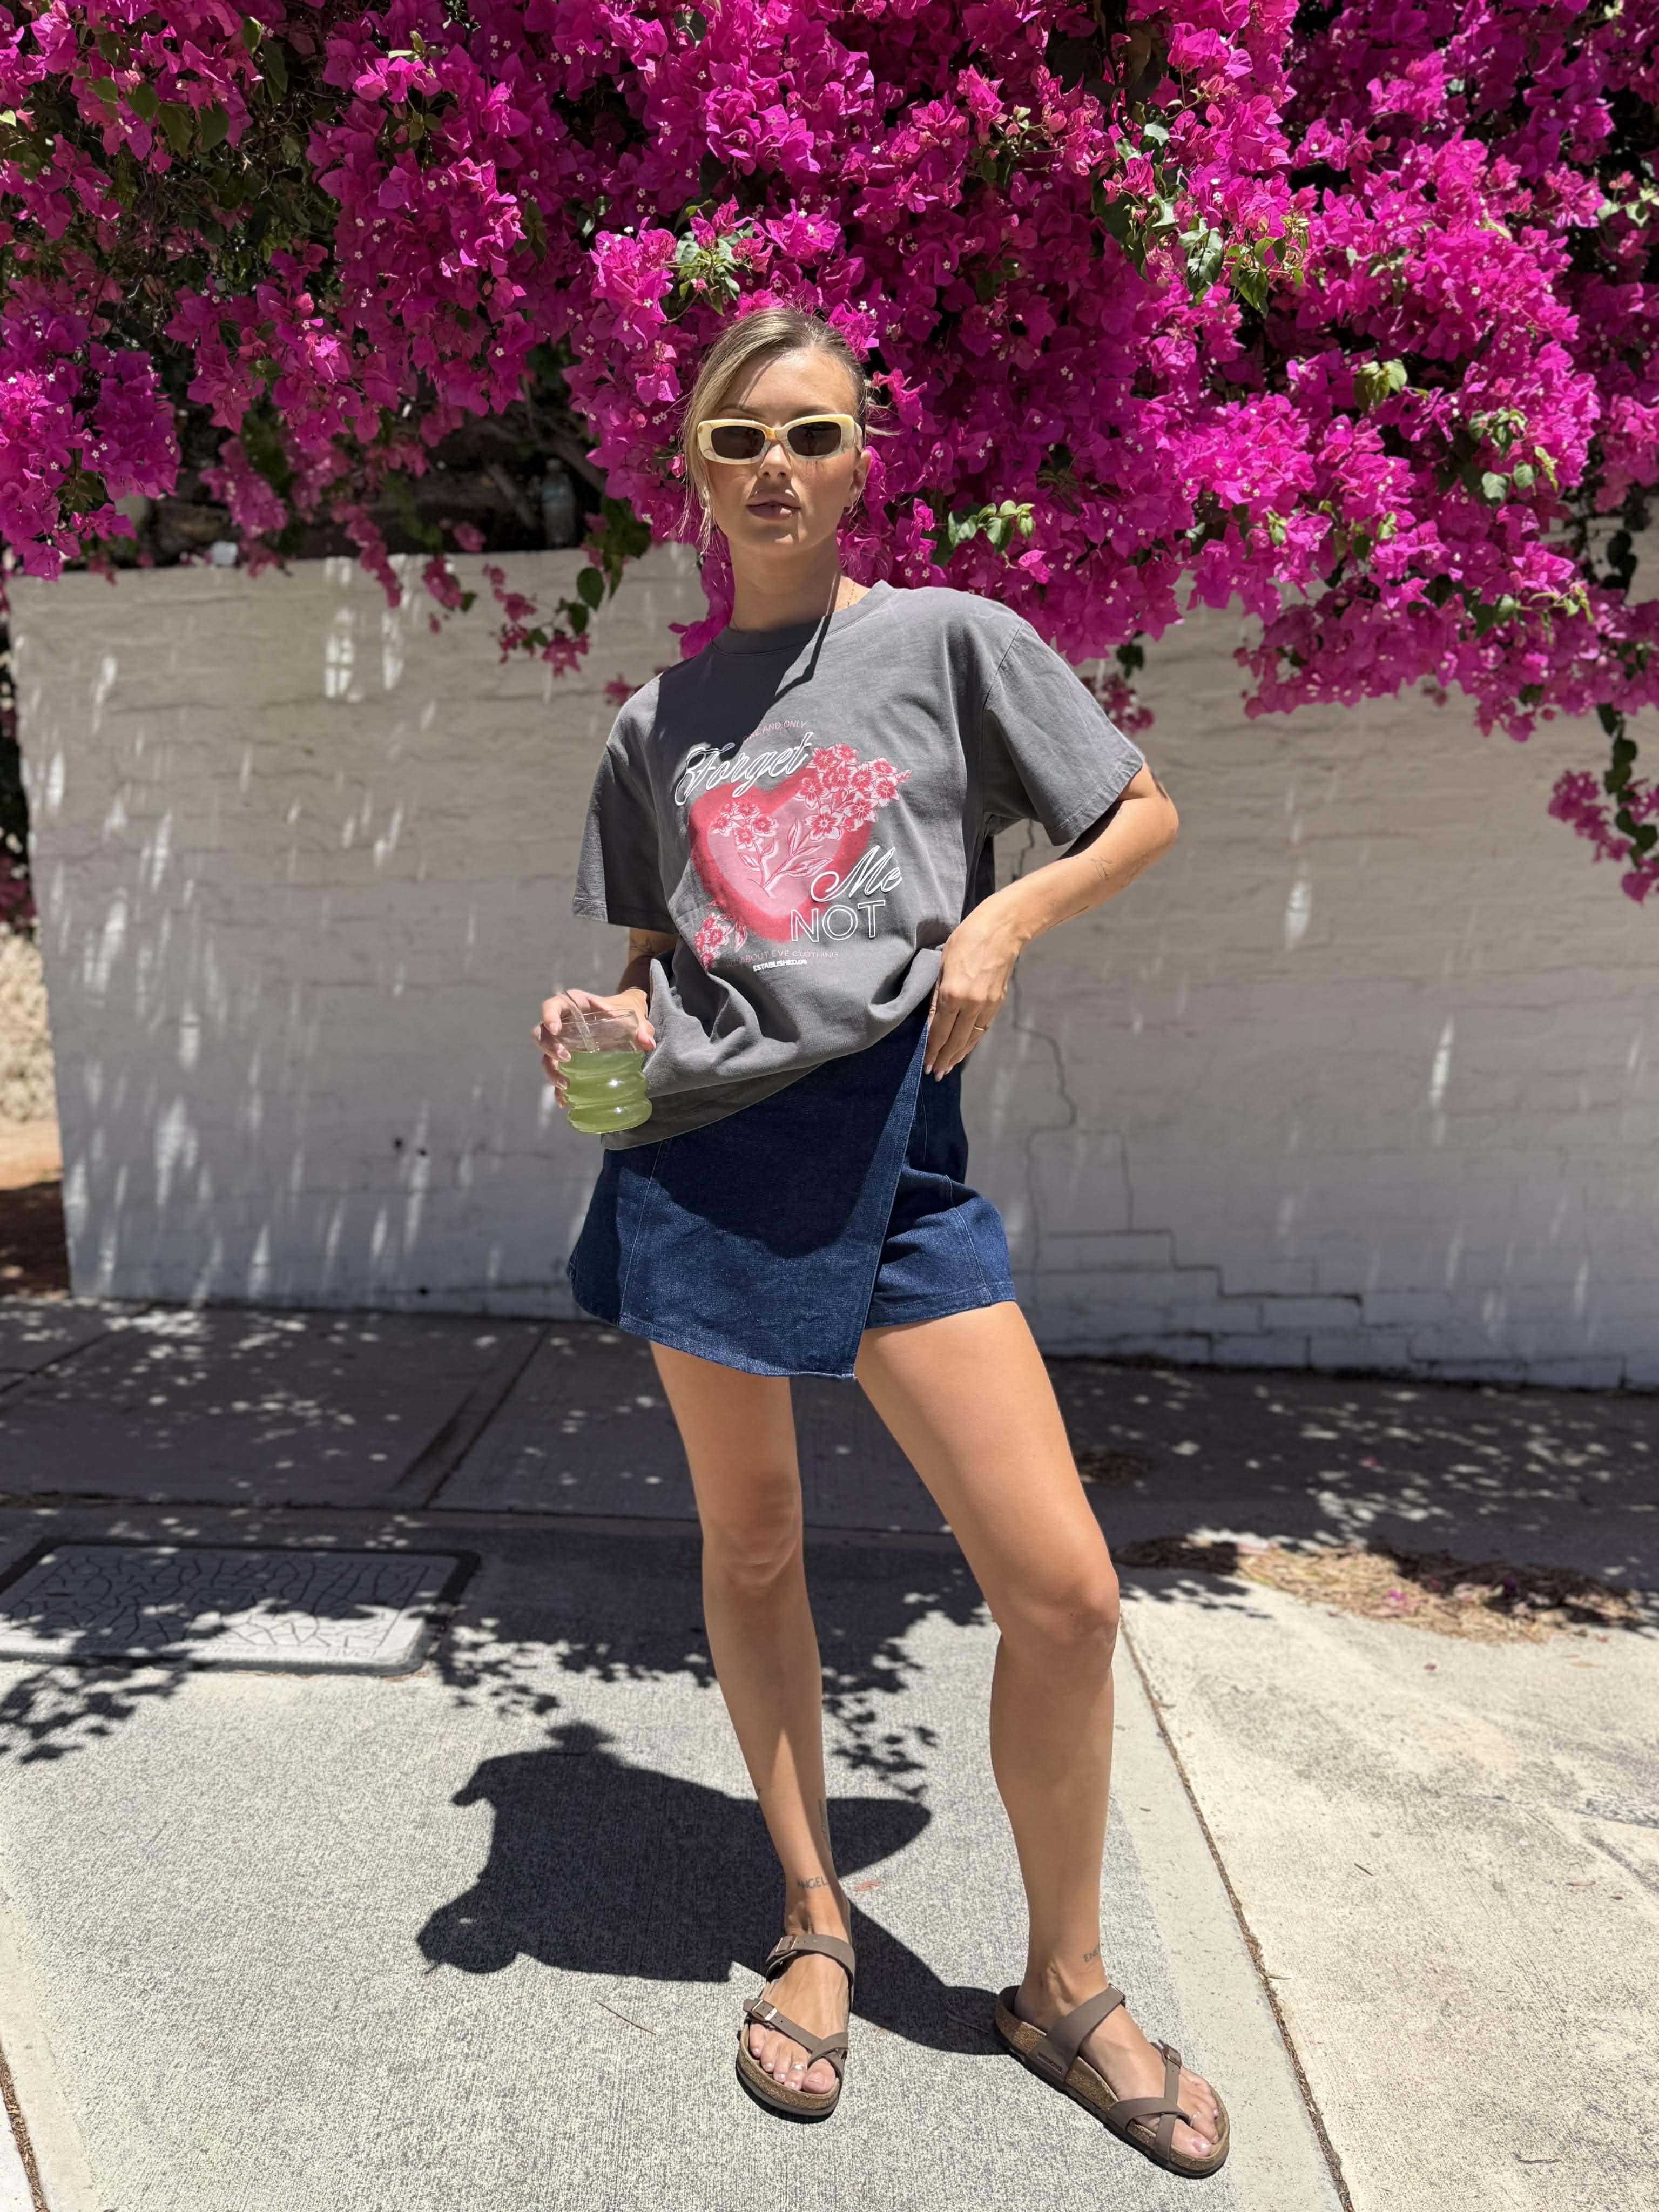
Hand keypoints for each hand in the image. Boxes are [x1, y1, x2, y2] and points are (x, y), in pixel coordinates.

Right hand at [533, 986, 654, 1108]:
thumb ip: (641, 1027)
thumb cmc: (624, 1012)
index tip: (555, 1028)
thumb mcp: (634, 1015)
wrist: (626, 1020)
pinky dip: (558, 1088)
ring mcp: (563, 1044)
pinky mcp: (567, 1061)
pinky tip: (565, 1100)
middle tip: (565, 1058)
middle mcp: (564, 1024)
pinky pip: (557, 1074)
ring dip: (551, 1070)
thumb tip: (648, 1042)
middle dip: (549, 1046)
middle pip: (542, 1033)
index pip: (553, 1005)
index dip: (549, 1015)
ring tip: (566, 1084)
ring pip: (545, 1056)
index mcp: (575, 1005)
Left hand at [924, 908, 1020, 1078]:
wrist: (1003, 928)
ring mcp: (987, 1005)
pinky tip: (964, 1049)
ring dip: (958, 1056)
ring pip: (970, 1039)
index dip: (931, 1050)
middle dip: (943, 1059)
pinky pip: (981, 1029)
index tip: (925, 1064)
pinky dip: (971, 1043)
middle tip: (935, 1074)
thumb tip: (931, 1020)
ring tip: (947, 1068)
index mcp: (953, 993)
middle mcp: (971, 1004)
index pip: (939, 1031)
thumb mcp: (942, 963)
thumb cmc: (967, 938)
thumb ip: (936, 994)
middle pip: (955, 1040)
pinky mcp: (997, 1002)